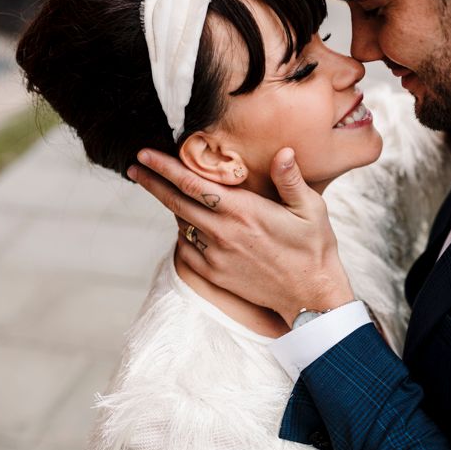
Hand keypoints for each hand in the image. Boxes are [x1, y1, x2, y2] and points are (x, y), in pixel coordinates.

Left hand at [128, 147, 354, 323]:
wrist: (311, 297)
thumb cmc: (314, 250)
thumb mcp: (311, 210)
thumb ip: (291, 179)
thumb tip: (283, 151)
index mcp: (244, 212)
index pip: (193, 184)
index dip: (165, 167)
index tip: (145, 154)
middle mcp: (224, 233)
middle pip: (176, 202)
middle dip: (152, 182)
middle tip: (135, 166)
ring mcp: (217, 256)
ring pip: (181, 224)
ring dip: (169, 206)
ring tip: (161, 190)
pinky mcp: (216, 274)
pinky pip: (187, 250)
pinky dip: (181, 233)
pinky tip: (184, 224)